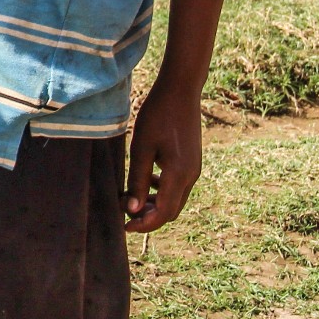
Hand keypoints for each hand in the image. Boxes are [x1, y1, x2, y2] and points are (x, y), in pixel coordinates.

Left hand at [125, 80, 202, 232]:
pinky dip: (161, 191)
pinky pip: (177, 186)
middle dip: (148, 217)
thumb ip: (137, 180)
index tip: (124, 227)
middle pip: (171, 210)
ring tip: (131, 198)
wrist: (181, 91)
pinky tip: (145, 180)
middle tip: (124, 214)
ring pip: (175, 199)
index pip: (163, 213)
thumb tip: (132, 209)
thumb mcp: (141, 148)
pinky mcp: (192, 162)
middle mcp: (191, 176)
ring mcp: (194, 169)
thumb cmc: (157, 116)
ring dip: (154, 204)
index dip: (144, 224)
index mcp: (179, 175)